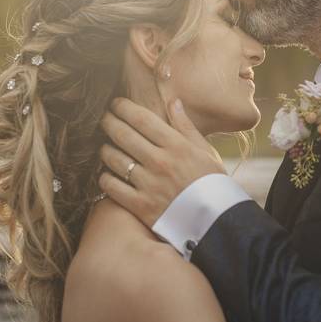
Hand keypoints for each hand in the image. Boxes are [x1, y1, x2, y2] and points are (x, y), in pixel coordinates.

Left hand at [97, 98, 225, 228]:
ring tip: (105, 146)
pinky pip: (112, 187)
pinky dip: (105, 178)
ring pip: (114, 159)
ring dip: (105, 149)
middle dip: (109, 122)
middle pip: (123, 134)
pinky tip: (107, 174)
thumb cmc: (211, 182)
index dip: (124, 107)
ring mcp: (149, 184)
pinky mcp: (141, 206)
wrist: (216, 220)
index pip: (142, 119)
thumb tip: (173, 101)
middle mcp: (160, 162)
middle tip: (105, 119)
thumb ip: (186, 126)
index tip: (116, 104)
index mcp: (177, 146)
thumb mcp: (205, 150)